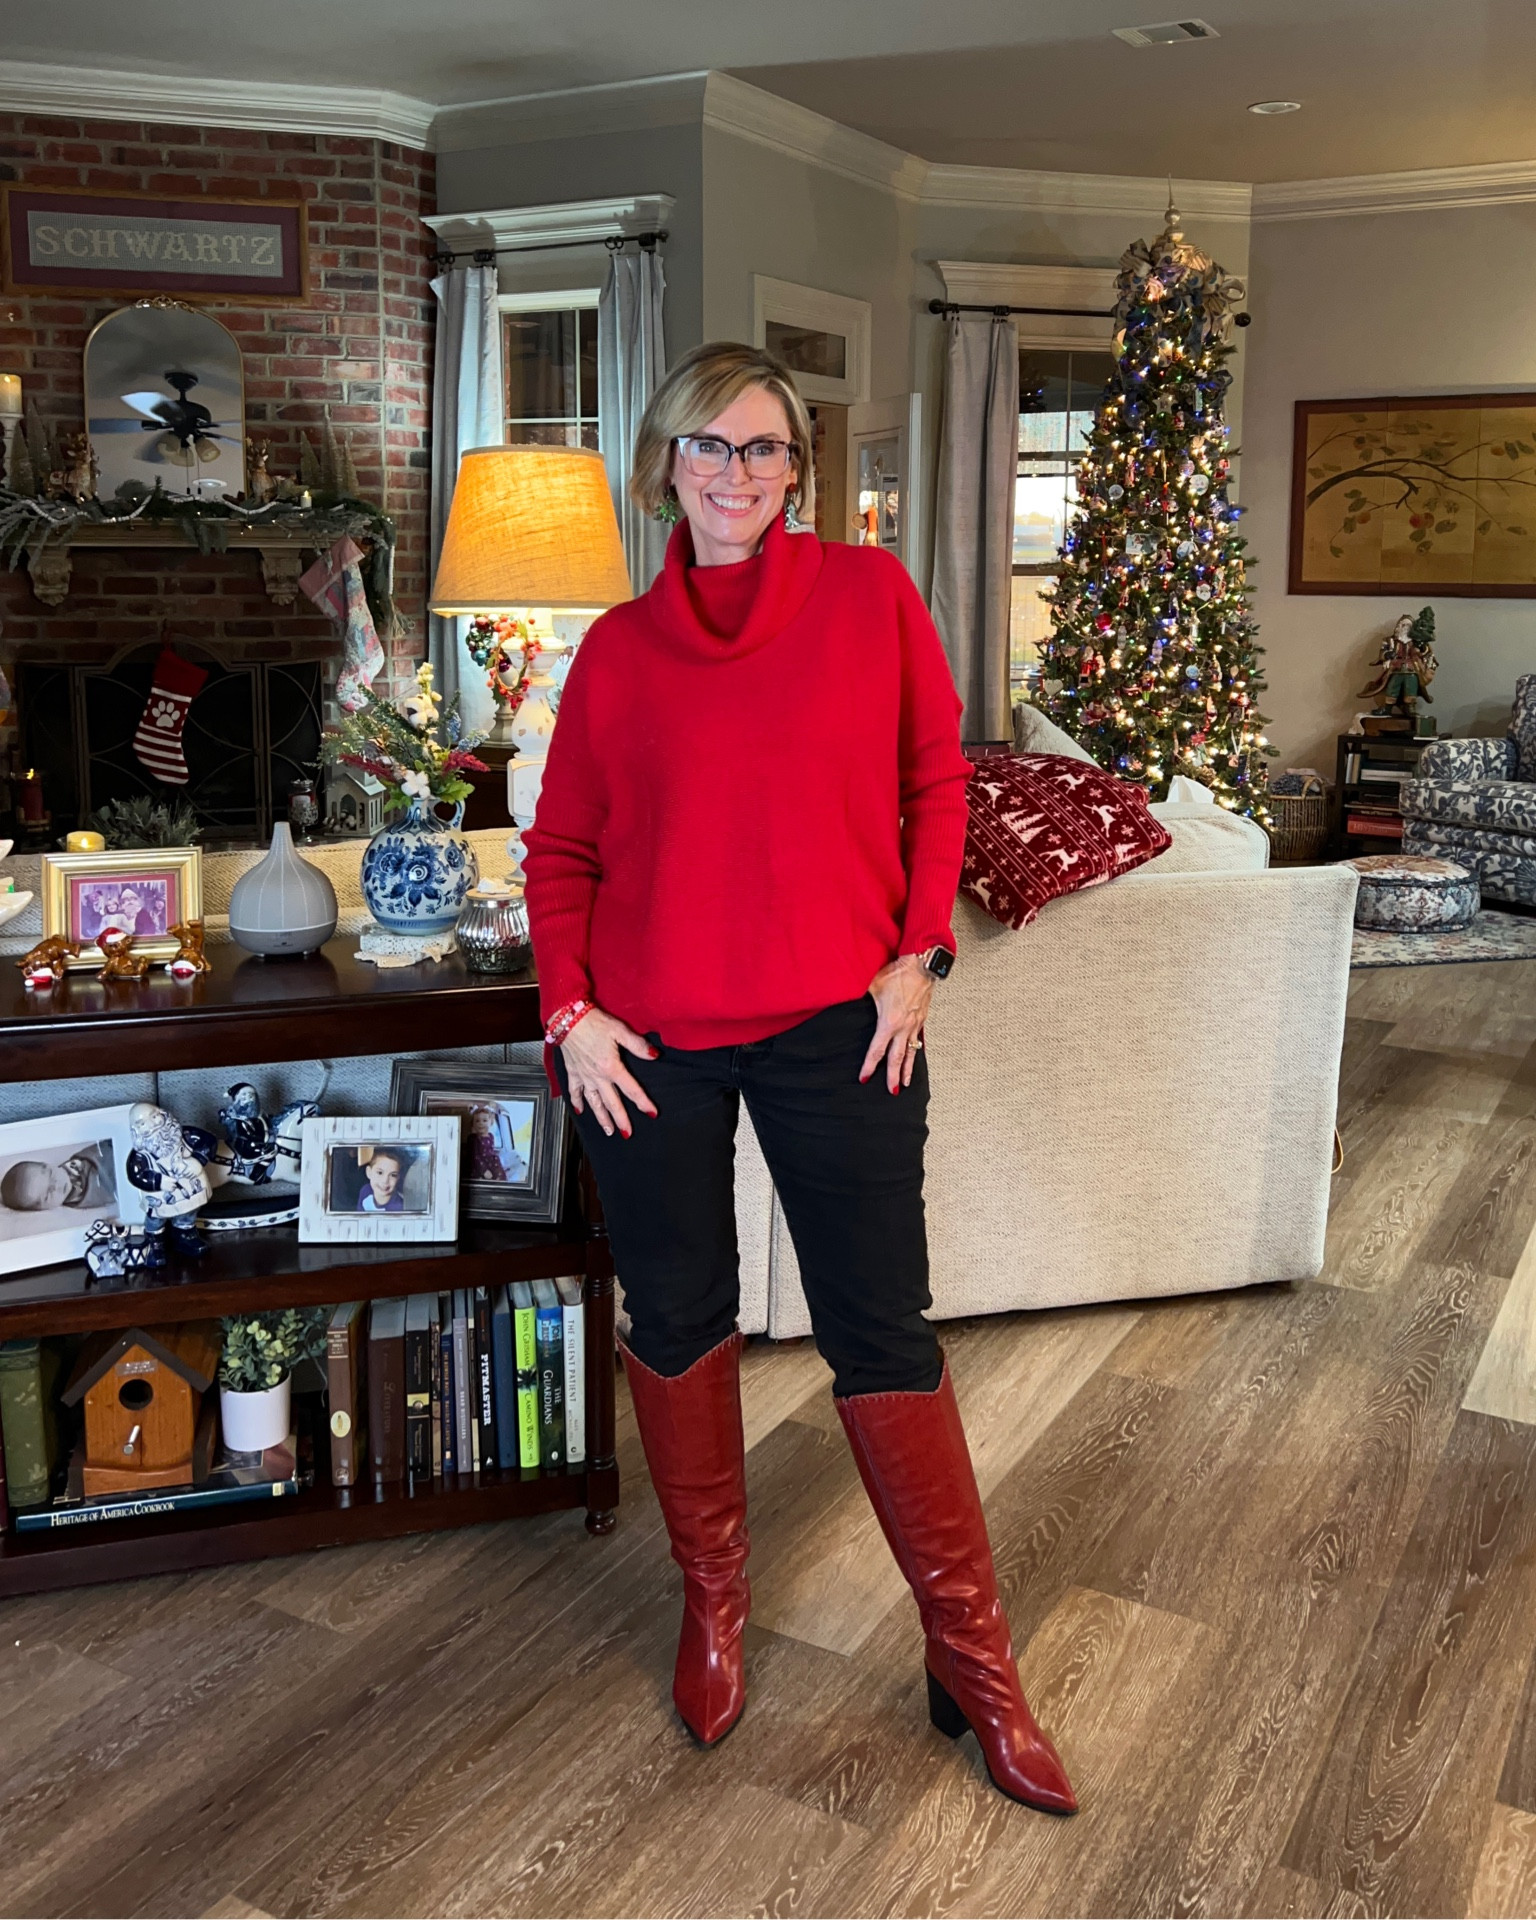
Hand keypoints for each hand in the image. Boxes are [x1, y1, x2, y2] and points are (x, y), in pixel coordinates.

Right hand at [560, 1007, 658, 1138]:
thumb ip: (638, 1045)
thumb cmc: (593, 1022)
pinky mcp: (573, 1072)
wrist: (567, 1018)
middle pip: (612, 1102)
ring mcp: (584, 1076)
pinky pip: (575, 1091)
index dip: (643, 1102)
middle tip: (628, 1133)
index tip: (652, 1113)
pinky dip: (577, 1102)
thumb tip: (654, 1055)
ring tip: (608, 1130)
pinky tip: (580, 1111)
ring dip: (601, 1118)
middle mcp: (597, 1076)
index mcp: (611, 1067)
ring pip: (594, 1102)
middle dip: (621, 1119)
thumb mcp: (620, 1031)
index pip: (631, 1089)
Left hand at [860, 955, 935, 1094]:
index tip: (864, 1078)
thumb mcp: (872, 986)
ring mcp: (914, 1025)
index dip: (869, 1066)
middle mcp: (903, 1028)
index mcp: (888, 1023)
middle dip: (892, 1077)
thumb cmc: (898, 973)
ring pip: (910, 1053)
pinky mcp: (921, 1019)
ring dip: (907, 1070)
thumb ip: (861, 997)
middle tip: (891, 1091)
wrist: (922, 965)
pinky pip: (918, 1041)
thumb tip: (847, 998)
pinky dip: (916, 1053)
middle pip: (896, 1058)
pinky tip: (914, 1058)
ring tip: (905, 1083)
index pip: (876, 1050)